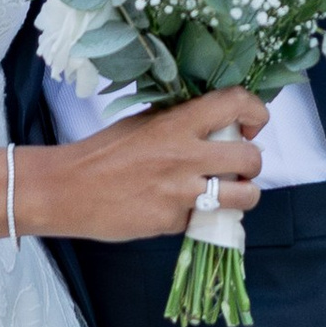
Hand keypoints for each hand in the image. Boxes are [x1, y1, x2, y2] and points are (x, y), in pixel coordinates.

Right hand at [29, 91, 268, 245]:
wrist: (69, 190)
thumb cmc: (104, 152)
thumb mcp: (145, 122)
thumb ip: (181, 121)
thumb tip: (216, 122)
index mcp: (178, 122)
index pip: (236, 104)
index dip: (257, 113)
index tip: (253, 125)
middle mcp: (186, 155)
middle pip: (251, 158)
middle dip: (253, 164)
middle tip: (239, 166)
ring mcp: (182, 192)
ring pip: (244, 196)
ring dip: (243, 195)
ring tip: (229, 193)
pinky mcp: (173, 222)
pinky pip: (202, 219)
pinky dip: (196, 216)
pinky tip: (177, 208)